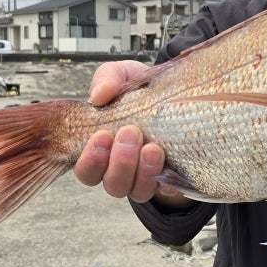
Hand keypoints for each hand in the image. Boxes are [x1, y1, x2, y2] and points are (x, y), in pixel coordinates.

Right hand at [73, 61, 178, 202]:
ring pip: (137, 191)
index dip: (91, 159)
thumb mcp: (123, 75)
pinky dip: (166, 179)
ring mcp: (144, 178)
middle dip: (120, 162)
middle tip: (130, 132)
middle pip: (112, 185)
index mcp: (100, 151)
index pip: (86, 170)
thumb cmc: (141, 91)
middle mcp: (120, 171)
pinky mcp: (170, 180)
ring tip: (152, 147)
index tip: (102, 134)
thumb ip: (108, 79)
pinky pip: (166, 189)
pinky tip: (168, 160)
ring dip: (143, 171)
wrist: (179, 94)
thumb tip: (99, 95)